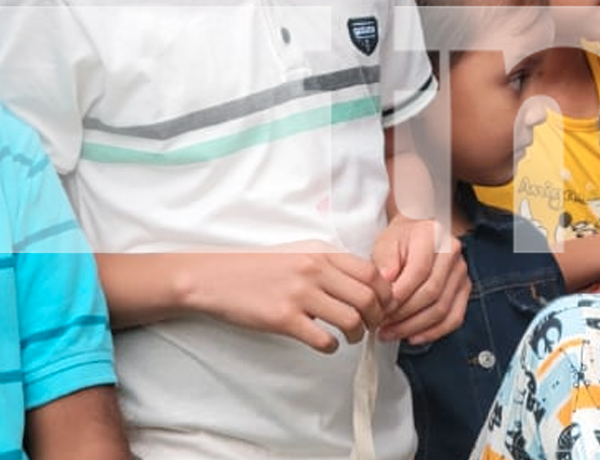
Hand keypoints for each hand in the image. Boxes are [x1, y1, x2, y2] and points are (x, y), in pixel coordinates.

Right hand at [190, 246, 394, 352]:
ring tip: (351, 337)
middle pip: (368, 297)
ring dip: (357, 333)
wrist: (213, 278)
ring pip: (350, 319)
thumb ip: (328, 263)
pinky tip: (327, 345)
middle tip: (371, 326)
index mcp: (321, 253)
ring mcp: (299, 295)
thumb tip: (361, 283)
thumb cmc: (257, 267)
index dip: (385, 293)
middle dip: (376, 316)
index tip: (384, 305)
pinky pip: (322, 339)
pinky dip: (331, 347)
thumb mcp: (298, 253)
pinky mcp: (283, 319)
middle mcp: (315, 270)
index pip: (371, 272)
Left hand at [372, 216, 469, 344]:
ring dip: (414, 327)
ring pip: (442, 309)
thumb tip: (386, 289)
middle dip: (403, 315)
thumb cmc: (401, 240)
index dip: (398, 295)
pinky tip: (413, 337)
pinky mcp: (464, 288)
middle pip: (431, 293)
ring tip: (390, 333)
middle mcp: (453, 253)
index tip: (380, 309)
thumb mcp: (385, 243)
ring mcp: (461, 272)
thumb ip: (383, 263)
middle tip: (381, 325)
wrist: (419, 234)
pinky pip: (454, 318)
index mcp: (433, 236)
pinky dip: (433, 332)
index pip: (419, 272)